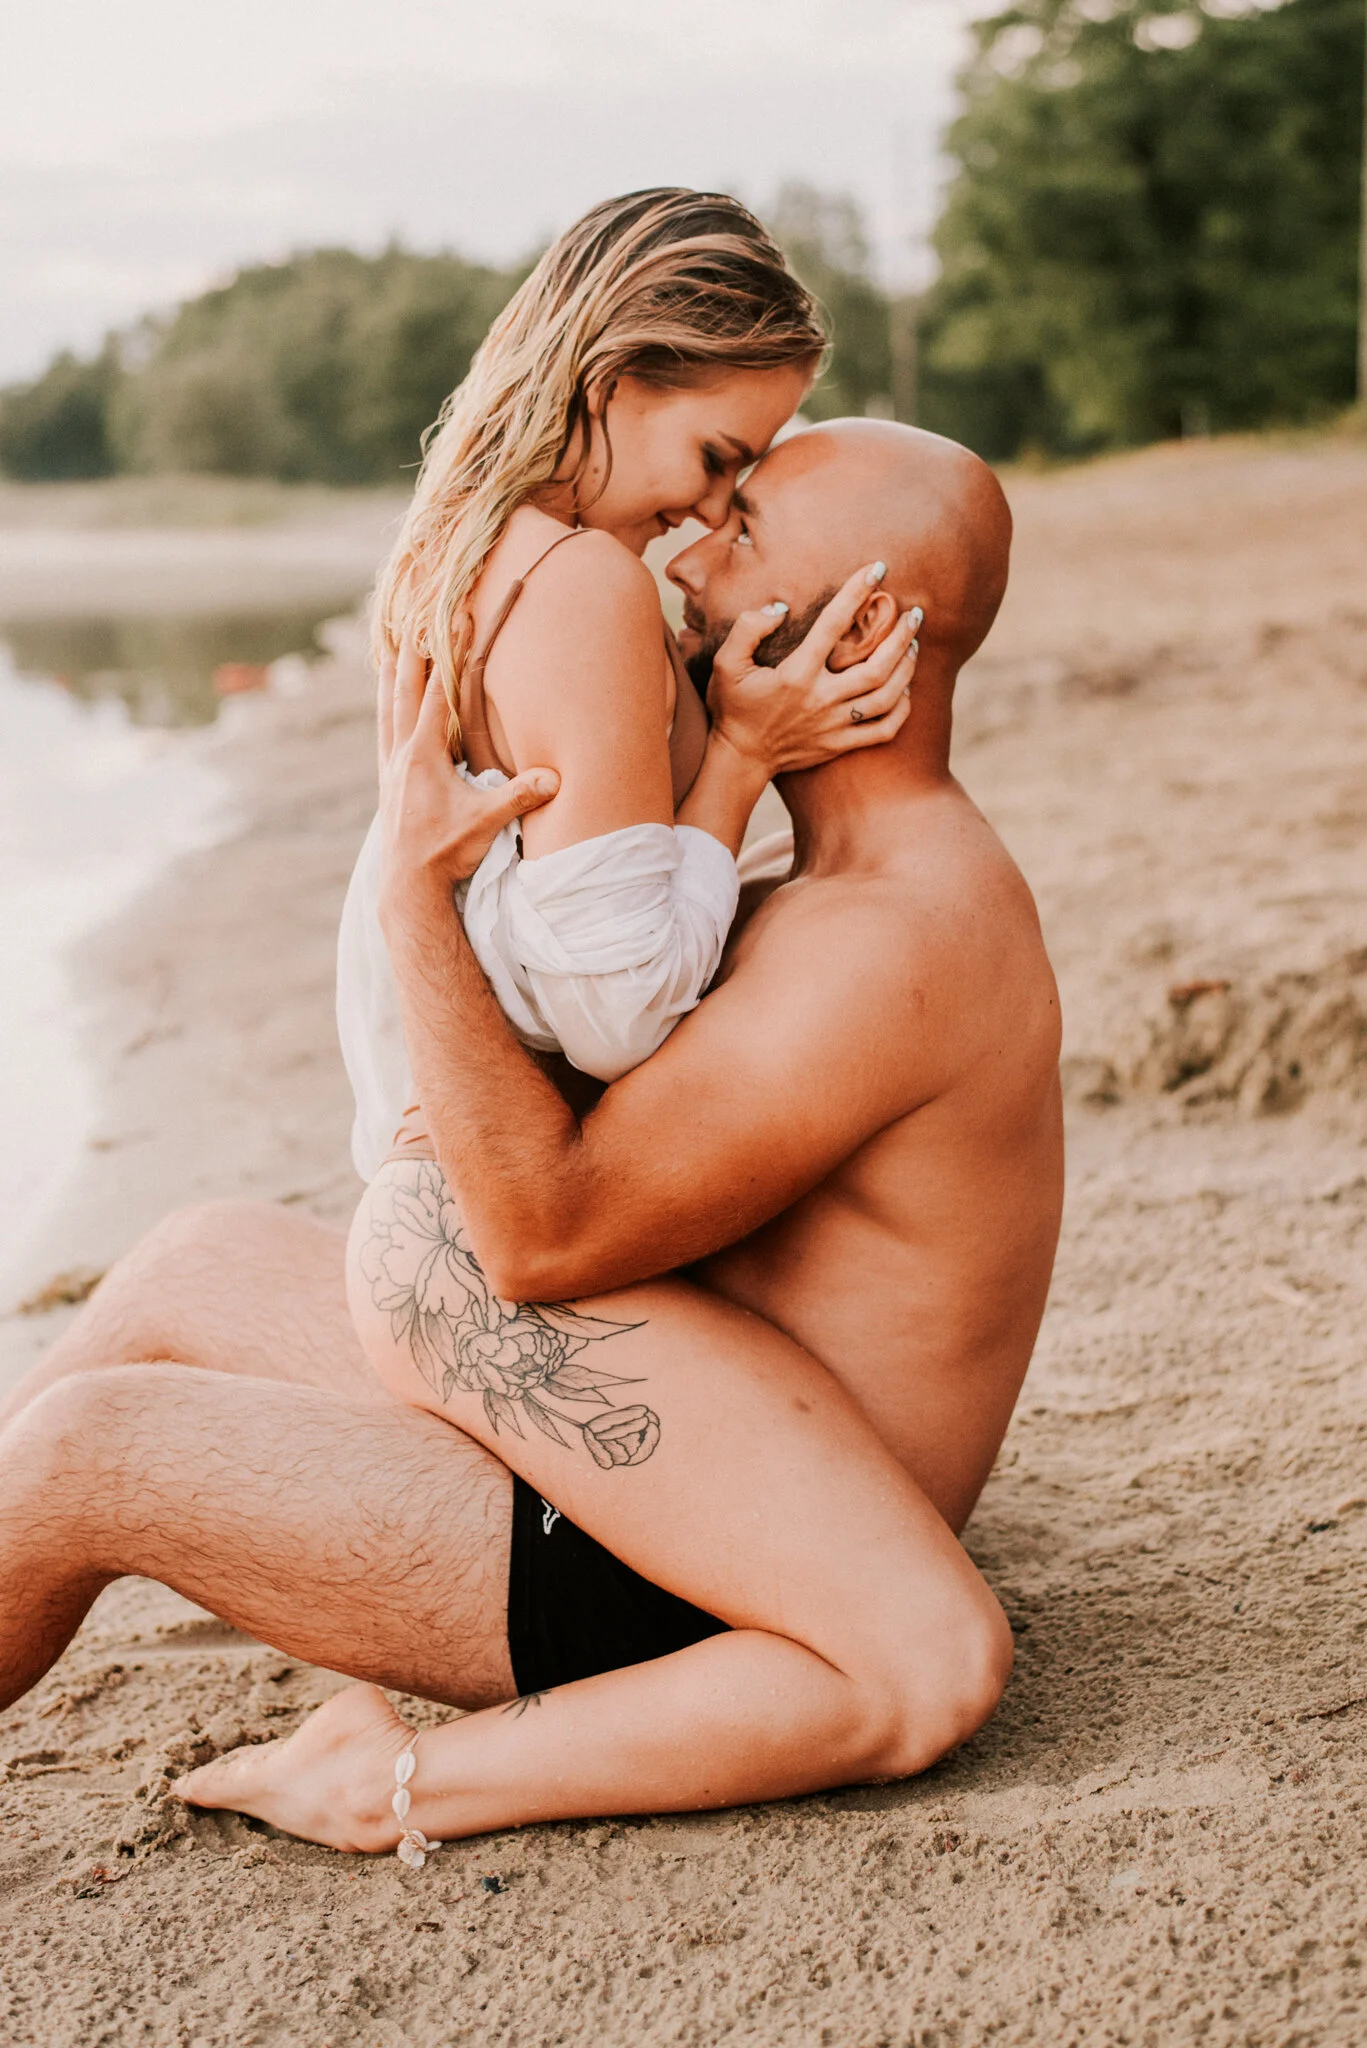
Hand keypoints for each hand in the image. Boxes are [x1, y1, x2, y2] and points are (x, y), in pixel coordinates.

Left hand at [376, 632, 558, 912]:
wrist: (407, 885)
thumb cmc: (445, 852)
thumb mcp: (486, 822)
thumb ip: (519, 795)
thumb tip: (555, 778)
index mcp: (423, 754)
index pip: (437, 693)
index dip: (448, 656)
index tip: (456, 624)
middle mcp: (401, 755)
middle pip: (403, 692)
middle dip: (411, 655)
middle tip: (413, 621)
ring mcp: (389, 769)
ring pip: (386, 712)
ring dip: (389, 680)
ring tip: (388, 654)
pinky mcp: (386, 785)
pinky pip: (383, 735)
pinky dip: (385, 713)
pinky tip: (387, 712)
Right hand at [705, 565, 920, 777]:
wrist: (739, 759)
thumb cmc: (733, 707)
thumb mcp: (726, 664)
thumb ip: (748, 629)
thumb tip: (780, 609)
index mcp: (795, 674)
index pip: (833, 625)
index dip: (856, 592)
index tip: (877, 569)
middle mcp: (820, 699)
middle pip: (876, 665)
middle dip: (900, 635)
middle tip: (915, 614)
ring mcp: (833, 725)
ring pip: (886, 696)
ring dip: (907, 669)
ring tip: (914, 645)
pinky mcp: (839, 745)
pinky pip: (883, 730)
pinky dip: (902, 709)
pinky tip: (906, 690)